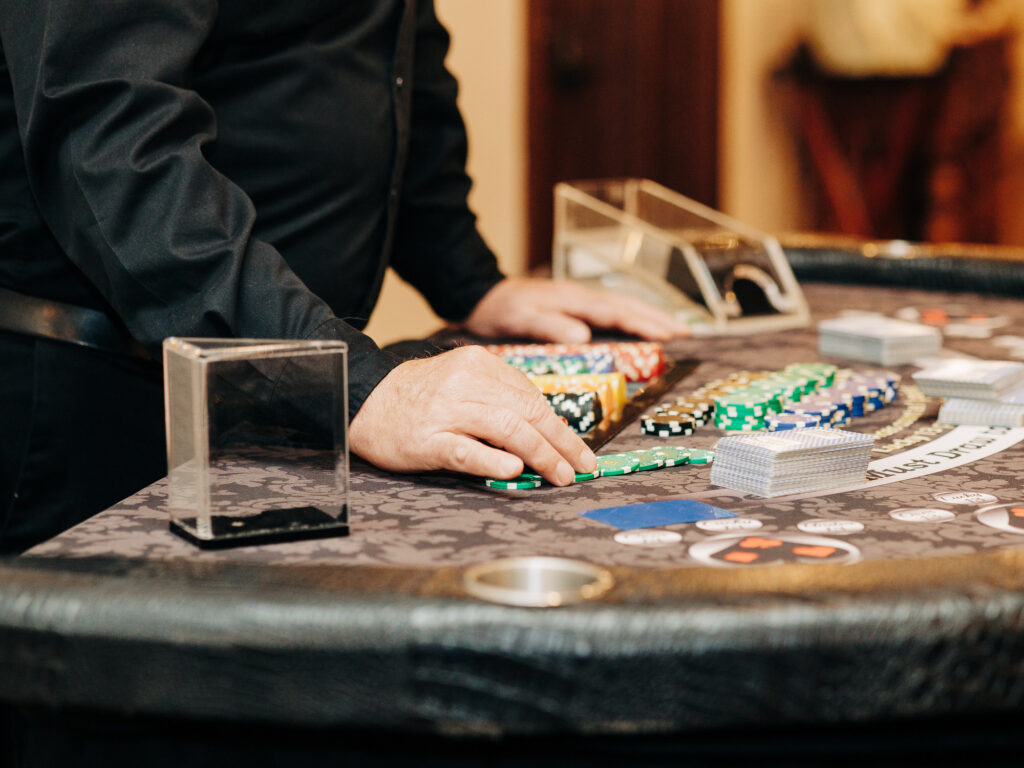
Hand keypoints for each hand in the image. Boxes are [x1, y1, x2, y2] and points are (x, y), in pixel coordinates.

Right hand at [349, 346, 596, 484]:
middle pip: (527, 412)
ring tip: (559, 475)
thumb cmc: (417, 396)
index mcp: (478, 364)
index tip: (578, 448)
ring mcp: (445, 411)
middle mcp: (464, 383)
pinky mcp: (427, 440)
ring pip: (506, 429)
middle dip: (561, 442)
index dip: (561, 425)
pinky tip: (515, 471)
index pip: (531, 396)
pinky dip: (494, 461)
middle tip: (581, 466)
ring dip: (540, 455)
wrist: (363, 400)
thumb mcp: (461, 381)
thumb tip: (545, 428)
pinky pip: (467, 451)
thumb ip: (498, 397)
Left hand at [463, 277, 689, 341]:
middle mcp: (579, 296)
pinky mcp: (572, 305)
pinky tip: (638, 326)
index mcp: (572, 299)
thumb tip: (584, 336)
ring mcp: (577, 299)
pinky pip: (609, 310)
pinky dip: (630, 317)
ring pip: (621, 306)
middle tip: (685, 334)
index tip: (669, 336)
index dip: (644, 324)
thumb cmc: (500, 310)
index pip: (616, 313)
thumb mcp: (521, 318)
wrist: (480, 294)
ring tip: (673, 329)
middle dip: (657, 319)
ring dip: (648, 316)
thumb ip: (550, 326)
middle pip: (626, 306)